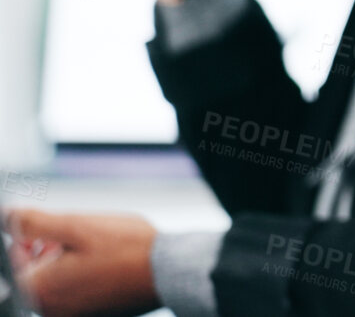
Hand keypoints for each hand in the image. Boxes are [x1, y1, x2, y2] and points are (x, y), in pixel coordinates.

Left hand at [4, 209, 161, 316]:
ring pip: (57, 282)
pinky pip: (77, 294)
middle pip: (36, 271)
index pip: (16, 255)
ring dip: (70, 263)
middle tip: (82, 238)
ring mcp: (72, 315)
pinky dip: (85, 278)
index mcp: (38, 289)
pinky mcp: (92, 314)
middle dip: (52, 250)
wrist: (168, 271)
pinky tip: (107, 265)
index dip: (35, 235)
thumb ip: (33, 221)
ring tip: (99, 250)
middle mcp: (51, 309)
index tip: (58, 230)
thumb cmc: (128, 250)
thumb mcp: (76, 225)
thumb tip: (9, 216)